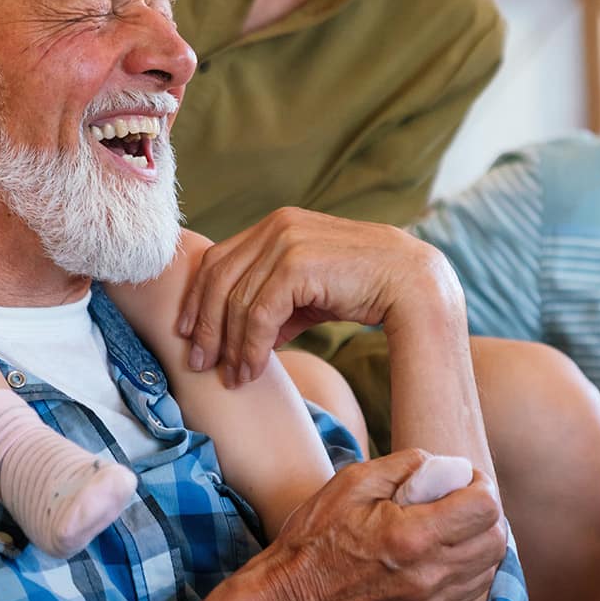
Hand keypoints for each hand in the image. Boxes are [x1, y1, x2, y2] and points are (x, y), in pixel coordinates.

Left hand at [176, 207, 458, 385]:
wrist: (412, 286)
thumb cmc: (362, 290)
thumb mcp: (308, 293)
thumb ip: (274, 305)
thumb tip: (241, 339)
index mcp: (275, 225)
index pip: (218, 260)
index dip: (197, 299)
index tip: (187, 333)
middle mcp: (277, 226)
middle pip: (218, 279)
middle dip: (203, 325)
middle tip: (198, 363)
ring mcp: (286, 241)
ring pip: (236, 300)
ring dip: (228, 344)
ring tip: (231, 376)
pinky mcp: (298, 264)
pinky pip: (258, 313)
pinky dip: (249, 347)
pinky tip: (251, 369)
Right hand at [256, 449, 506, 600]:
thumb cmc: (316, 538)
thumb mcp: (352, 483)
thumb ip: (405, 465)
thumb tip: (442, 464)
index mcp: (412, 536)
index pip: (485, 508)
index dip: (480, 484)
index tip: (463, 478)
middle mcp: (429, 577)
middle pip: (496, 540)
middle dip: (485, 512)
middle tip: (459, 500)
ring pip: (489, 569)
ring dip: (478, 542)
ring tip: (448, 528)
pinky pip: (468, 594)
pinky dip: (465, 570)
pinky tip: (437, 557)